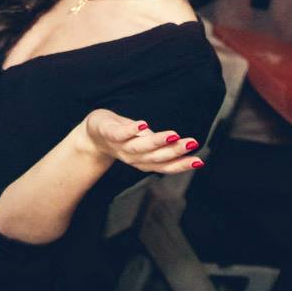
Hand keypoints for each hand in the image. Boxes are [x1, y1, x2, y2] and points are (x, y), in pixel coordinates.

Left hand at [80, 108, 203, 174]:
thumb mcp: (144, 144)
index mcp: (144, 161)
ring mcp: (120, 146)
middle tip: (192, 143)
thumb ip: (161, 147)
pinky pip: (120, 133)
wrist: (91, 137)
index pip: (165, 165)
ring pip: (140, 147)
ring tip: (173, 135)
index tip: (200, 160)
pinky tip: (143, 124)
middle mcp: (133, 157)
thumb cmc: (124, 138)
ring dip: (157, 141)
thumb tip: (188, 147)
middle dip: (175, 151)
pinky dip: (131, 131)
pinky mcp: (108, 133)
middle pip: (155, 157)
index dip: (182, 165)